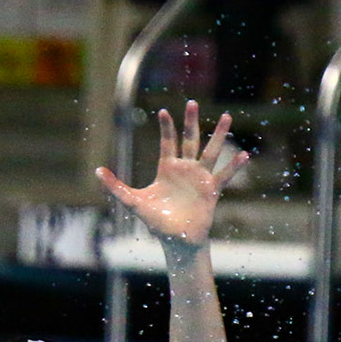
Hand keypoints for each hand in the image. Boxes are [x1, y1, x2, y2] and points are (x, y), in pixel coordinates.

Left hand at [95, 101, 245, 248]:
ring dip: (219, 134)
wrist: (176, 239)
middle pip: (190, 139)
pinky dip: (234, 166)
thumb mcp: (132, 201)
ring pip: (211, 151)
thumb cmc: (156, 221)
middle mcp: (186, 169)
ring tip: (227, 116)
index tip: (164, 111)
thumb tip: (96, 171)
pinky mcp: (212, 190)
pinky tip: (244, 154)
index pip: (168, 142)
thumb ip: (115, 186)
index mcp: (168, 169)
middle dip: (191, 121)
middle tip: (192, 102)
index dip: (166, 127)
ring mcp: (200, 178)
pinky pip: (224, 175)